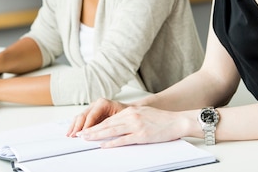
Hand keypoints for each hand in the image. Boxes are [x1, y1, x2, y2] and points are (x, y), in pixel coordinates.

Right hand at [67, 98, 128, 136]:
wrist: (129, 110)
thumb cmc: (126, 114)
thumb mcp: (121, 119)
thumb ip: (110, 125)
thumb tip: (100, 133)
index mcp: (103, 103)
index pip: (91, 116)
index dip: (86, 126)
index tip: (82, 134)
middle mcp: (96, 104)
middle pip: (83, 115)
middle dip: (77, 127)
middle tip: (73, 136)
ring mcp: (92, 108)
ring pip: (80, 116)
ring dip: (74, 126)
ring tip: (70, 134)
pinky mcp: (90, 113)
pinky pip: (80, 118)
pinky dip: (75, 125)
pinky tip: (72, 131)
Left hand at [73, 104, 190, 147]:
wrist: (177, 121)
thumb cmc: (162, 119)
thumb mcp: (143, 113)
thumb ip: (130, 117)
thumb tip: (117, 124)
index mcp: (131, 111)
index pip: (109, 119)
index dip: (96, 124)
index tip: (86, 128)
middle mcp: (131, 116)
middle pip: (107, 124)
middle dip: (92, 130)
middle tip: (80, 134)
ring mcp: (136, 126)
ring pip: (111, 131)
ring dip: (97, 136)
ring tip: (86, 139)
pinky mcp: (142, 135)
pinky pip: (123, 140)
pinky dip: (112, 143)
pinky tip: (103, 145)